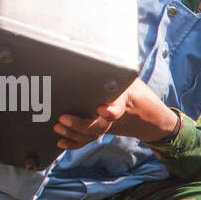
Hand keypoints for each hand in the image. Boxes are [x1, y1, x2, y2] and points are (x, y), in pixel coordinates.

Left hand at [53, 77, 174, 149]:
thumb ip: (113, 72)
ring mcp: (107, 125)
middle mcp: (115, 116)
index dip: (112, 111)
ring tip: (58, 126)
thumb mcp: (126, 76)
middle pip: (99, 126)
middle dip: (80, 125)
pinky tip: (61, 142)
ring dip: (74, 134)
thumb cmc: (128, 86)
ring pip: (91, 135)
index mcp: (123, 100)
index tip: (103, 110)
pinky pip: (88, 139)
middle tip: (63, 118)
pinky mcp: (98, 129)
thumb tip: (92, 57)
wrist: (142, 111)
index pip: (119, 107)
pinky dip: (75, 143)